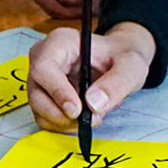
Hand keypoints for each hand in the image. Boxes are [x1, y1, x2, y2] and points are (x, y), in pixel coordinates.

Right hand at [26, 21, 154, 129]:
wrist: (120, 62)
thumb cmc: (122, 56)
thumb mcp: (131, 65)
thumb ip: (116, 82)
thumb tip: (93, 103)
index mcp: (60, 41)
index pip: (44, 68)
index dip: (57, 92)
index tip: (77, 110)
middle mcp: (44, 58)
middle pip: (37, 94)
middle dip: (62, 114)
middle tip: (91, 119)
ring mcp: (41, 79)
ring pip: (39, 110)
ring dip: (65, 122)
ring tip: (93, 116)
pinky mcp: (45, 96)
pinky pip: (46, 118)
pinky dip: (64, 125)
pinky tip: (85, 117)